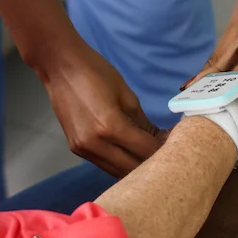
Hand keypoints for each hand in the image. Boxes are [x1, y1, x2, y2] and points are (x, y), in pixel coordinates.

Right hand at [40, 39, 163, 175]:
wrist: (59, 66)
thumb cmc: (95, 72)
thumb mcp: (125, 93)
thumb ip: (143, 121)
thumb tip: (159, 138)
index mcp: (110, 127)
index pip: (145, 151)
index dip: (165, 152)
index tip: (178, 147)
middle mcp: (96, 145)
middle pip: (131, 168)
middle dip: (152, 165)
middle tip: (168, 156)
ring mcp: (84, 150)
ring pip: (116, 171)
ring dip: (135, 168)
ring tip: (150, 157)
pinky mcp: (76, 149)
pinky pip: (104, 164)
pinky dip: (120, 163)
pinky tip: (130, 155)